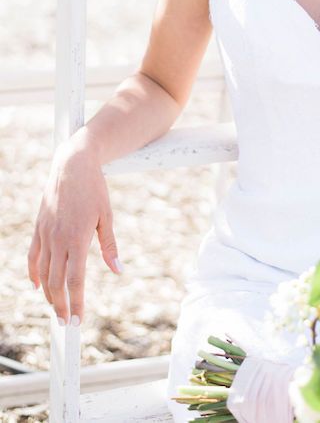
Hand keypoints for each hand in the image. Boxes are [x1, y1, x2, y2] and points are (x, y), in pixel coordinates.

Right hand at [28, 143, 121, 324]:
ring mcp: (46, 234)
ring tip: (56, 308)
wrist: (72, 164)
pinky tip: (37, 285)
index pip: (75, 280)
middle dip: (61, 305)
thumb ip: (109, 246)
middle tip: (68, 323)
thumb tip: (118, 270)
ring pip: (43, 272)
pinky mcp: (39, 227)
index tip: (78, 320)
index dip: (76, 302)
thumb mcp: (107, 216)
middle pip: (56, 282)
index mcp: (78, 238)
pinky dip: (33, 273)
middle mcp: (58, 239)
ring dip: (48, 294)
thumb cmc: (95, 189)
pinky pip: (33, 256)